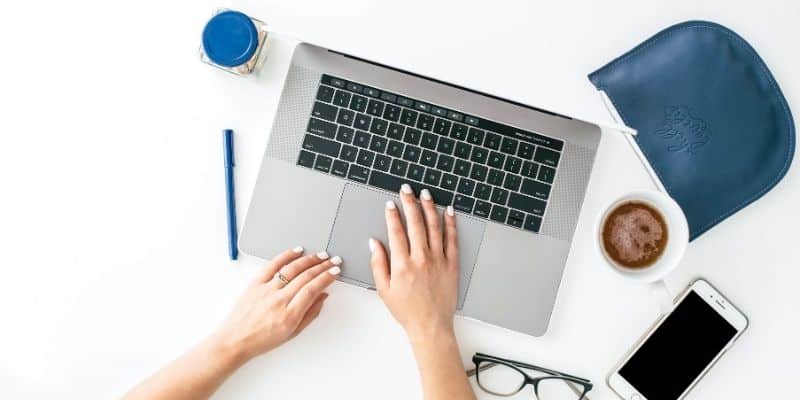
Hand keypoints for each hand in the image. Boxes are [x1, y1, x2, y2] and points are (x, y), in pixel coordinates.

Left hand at [212, 247, 341, 361]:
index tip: (335, 271)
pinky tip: (297, 251)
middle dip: (323, 266)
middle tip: (333, 260)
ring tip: (320, 255)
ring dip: (309, 259)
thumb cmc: (261, 340)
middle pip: (305, 277)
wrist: (235, 340)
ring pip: (291, 268)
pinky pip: (272, 265)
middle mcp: (278, 300)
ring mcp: (265, 290)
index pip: (312, 289)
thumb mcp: (292, 333)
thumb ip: (310, 314)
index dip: (326, 278)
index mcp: (289, 315)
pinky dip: (286, 255)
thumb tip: (323, 296)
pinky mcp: (255, 283)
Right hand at [369, 184, 458, 338]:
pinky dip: (451, 224)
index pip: (396, 231)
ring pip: (434, 227)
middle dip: (410, 203)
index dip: (392, 215)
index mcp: (402, 264)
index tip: (390, 204)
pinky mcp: (452, 264)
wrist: (430, 326)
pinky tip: (448, 212)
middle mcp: (421, 258)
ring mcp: (439, 260)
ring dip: (429, 208)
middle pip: (415, 223)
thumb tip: (374, 242)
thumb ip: (378, 264)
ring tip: (426, 194)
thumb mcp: (384, 289)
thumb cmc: (406, 310)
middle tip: (407, 190)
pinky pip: (452, 239)